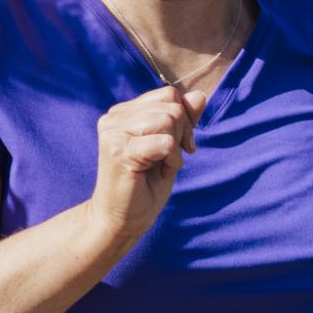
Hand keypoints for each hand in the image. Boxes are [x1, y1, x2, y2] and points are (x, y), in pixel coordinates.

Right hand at [84, 84, 207, 251]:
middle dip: (183, 134)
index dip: (184, 118)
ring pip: (168, 120)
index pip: (168, 94)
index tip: (179, 145)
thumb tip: (199, 95)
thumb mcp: (171, 147)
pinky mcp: (119, 151)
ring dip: (175, 148)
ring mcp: (113, 133)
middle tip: (169, 158)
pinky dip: (172, 159)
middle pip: (171, 106)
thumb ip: (183, 120)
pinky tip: (159, 172)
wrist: (122, 218)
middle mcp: (113, 117)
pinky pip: (164, 143)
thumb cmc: (146, 184)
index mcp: (123, 112)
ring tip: (161, 165)